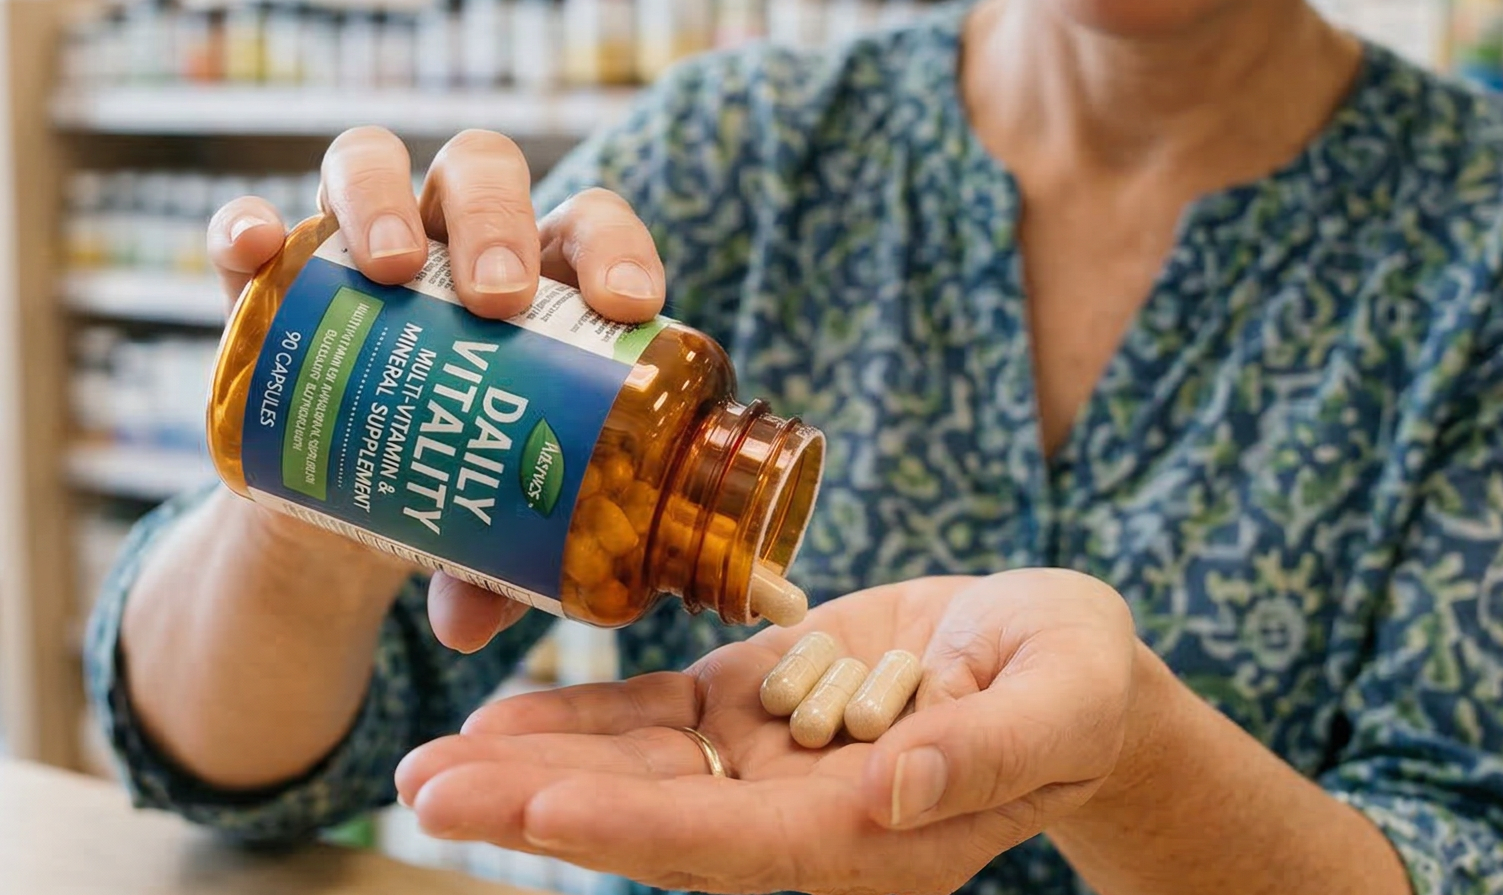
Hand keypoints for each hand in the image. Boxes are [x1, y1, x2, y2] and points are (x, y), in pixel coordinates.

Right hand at [205, 124, 666, 653]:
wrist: (348, 491)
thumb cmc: (455, 477)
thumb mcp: (484, 523)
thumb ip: (490, 569)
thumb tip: (467, 626)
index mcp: (543, 273)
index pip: (591, 225)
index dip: (616, 249)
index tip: (626, 307)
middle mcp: (453, 232)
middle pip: (483, 173)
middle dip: (496, 220)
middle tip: (496, 300)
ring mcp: (356, 236)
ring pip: (371, 162)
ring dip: (382, 198)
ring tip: (386, 266)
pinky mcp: (270, 271)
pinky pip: (247, 227)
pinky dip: (244, 228)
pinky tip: (252, 251)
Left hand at [394, 570, 1148, 894]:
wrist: (1066, 659)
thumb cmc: (1080, 683)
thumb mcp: (1059, 701)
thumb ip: (978, 754)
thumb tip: (887, 794)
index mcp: (873, 834)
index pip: (732, 844)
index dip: (630, 824)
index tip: (536, 808)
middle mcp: (803, 818)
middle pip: (653, 823)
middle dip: (537, 807)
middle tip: (421, 791)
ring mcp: (770, 767)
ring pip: (635, 775)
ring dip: (532, 770)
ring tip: (422, 768)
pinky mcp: (757, 713)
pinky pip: (655, 723)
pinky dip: (580, 721)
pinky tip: (498, 719)